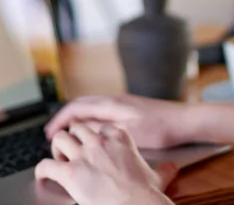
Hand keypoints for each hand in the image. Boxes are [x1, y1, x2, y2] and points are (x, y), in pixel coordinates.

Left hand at [36, 122, 177, 204]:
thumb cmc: (145, 193)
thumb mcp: (157, 176)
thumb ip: (163, 169)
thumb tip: (172, 168)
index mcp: (119, 138)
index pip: (100, 125)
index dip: (94, 135)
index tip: (92, 142)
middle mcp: (99, 142)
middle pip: (77, 128)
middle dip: (73, 139)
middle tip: (72, 151)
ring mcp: (83, 155)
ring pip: (59, 139)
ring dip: (56, 149)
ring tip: (59, 160)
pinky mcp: (70, 173)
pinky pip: (46, 165)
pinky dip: (42, 170)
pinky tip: (44, 176)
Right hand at [45, 95, 190, 148]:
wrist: (184, 121)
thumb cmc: (161, 128)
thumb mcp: (128, 133)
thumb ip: (103, 130)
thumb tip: (80, 130)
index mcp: (112, 104)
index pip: (76, 107)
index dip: (59, 119)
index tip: (49, 132)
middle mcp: (115, 100)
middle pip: (81, 105)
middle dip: (64, 118)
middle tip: (52, 133)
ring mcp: (122, 103)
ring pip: (91, 108)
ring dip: (76, 119)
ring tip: (68, 134)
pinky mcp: (129, 109)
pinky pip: (101, 111)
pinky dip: (89, 120)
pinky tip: (92, 132)